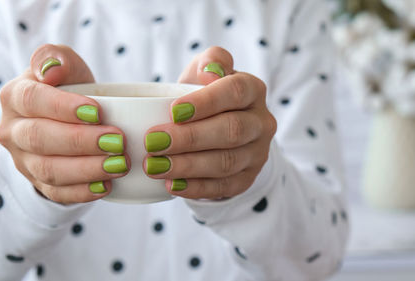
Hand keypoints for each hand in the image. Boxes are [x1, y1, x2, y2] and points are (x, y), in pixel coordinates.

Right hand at [0, 44, 129, 203]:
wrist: (66, 119)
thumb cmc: (70, 87)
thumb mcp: (67, 65)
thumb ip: (57, 58)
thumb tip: (51, 69)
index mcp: (15, 96)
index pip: (33, 100)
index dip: (64, 107)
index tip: (99, 112)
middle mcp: (13, 130)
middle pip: (41, 139)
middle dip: (82, 141)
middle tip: (118, 140)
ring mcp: (24, 161)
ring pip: (49, 170)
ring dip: (87, 169)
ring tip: (120, 164)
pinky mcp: (40, 183)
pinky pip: (58, 193)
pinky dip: (83, 192)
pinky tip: (107, 186)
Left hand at [144, 47, 276, 198]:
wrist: (220, 128)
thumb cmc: (205, 95)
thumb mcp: (205, 72)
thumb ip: (210, 61)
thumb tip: (209, 72)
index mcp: (253, 90)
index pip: (235, 92)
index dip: (206, 102)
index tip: (173, 111)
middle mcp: (261, 122)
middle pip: (231, 130)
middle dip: (189, 138)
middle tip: (153, 142)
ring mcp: (257, 153)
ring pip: (227, 162)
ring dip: (188, 166)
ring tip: (154, 166)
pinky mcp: (247, 178)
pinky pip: (224, 187)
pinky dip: (196, 187)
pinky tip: (171, 185)